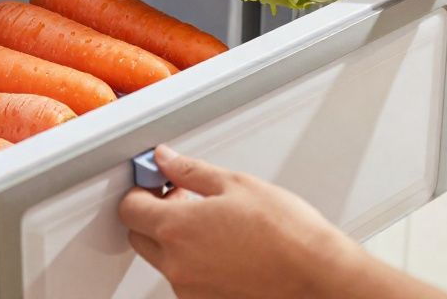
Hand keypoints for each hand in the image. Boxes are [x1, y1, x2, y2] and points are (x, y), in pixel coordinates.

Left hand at [118, 146, 363, 298]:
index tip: (157, 182)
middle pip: (140, 235)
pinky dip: (195, 262)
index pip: (130, 208)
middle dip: (154, 214)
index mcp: (177, 229)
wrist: (317, 276)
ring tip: (215, 225)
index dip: (141, 190)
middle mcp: (176, 265)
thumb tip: (165, 159)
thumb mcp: (236, 184)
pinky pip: (185, 279)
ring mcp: (189, 290)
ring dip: (176, 240)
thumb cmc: (287, 233)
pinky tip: (225, 248)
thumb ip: (189, 171)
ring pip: (163, 259)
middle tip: (185, 199)